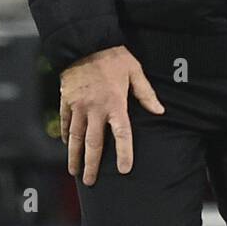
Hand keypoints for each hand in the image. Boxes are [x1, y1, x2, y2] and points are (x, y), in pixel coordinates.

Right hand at [60, 45, 163, 185]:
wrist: (85, 43)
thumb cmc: (114, 57)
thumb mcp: (135, 72)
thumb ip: (146, 94)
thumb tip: (160, 111)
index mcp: (115, 104)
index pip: (121, 134)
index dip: (123, 153)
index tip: (123, 169)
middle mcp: (95, 109)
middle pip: (93, 144)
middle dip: (91, 165)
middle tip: (90, 181)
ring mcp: (78, 107)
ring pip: (76, 138)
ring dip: (74, 156)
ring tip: (75, 172)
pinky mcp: (67, 101)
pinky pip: (66, 123)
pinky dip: (67, 136)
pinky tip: (68, 145)